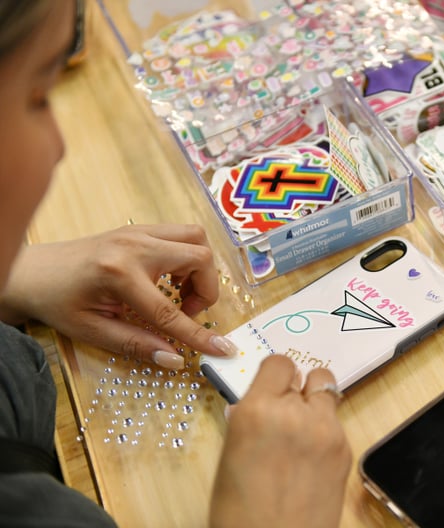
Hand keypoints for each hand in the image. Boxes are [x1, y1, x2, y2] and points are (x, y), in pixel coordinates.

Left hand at [0, 224, 235, 367]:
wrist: (31, 271)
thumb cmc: (57, 301)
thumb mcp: (92, 330)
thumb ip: (137, 344)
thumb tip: (175, 359)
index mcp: (119, 274)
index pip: (171, 311)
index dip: (200, 334)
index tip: (223, 349)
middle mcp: (134, 245)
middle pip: (200, 258)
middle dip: (206, 290)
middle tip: (187, 310)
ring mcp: (138, 231)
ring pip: (196, 238)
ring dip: (199, 268)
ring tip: (180, 291)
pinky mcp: (139, 228)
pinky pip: (182, 234)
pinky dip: (187, 256)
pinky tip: (170, 276)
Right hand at [210, 355, 351, 527]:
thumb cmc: (241, 513)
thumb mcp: (232, 455)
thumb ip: (250, 421)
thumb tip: (259, 405)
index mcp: (257, 411)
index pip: (278, 363)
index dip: (275, 375)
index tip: (272, 385)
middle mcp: (295, 413)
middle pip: (307, 375)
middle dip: (296, 390)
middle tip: (286, 412)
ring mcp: (326, 430)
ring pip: (327, 393)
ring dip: (315, 405)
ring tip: (302, 432)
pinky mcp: (346, 449)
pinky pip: (336, 423)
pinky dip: (325, 432)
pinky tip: (312, 458)